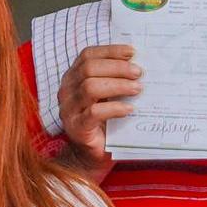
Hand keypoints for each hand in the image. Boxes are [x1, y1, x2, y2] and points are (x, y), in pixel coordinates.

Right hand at [57, 42, 139, 160]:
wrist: (92, 155)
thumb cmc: (104, 121)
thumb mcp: (108, 95)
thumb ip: (115, 78)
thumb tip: (139, 64)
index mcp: (73, 77)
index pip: (87, 55)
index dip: (110, 51)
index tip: (132, 52)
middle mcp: (67, 90)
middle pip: (89, 68)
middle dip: (117, 68)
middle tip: (139, 73)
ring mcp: (69, 109)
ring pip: (90, 87)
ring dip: (118, 85)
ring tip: (137, 89)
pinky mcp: (76, 127)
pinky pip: (94, 112)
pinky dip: (114, 108)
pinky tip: (129, 109)